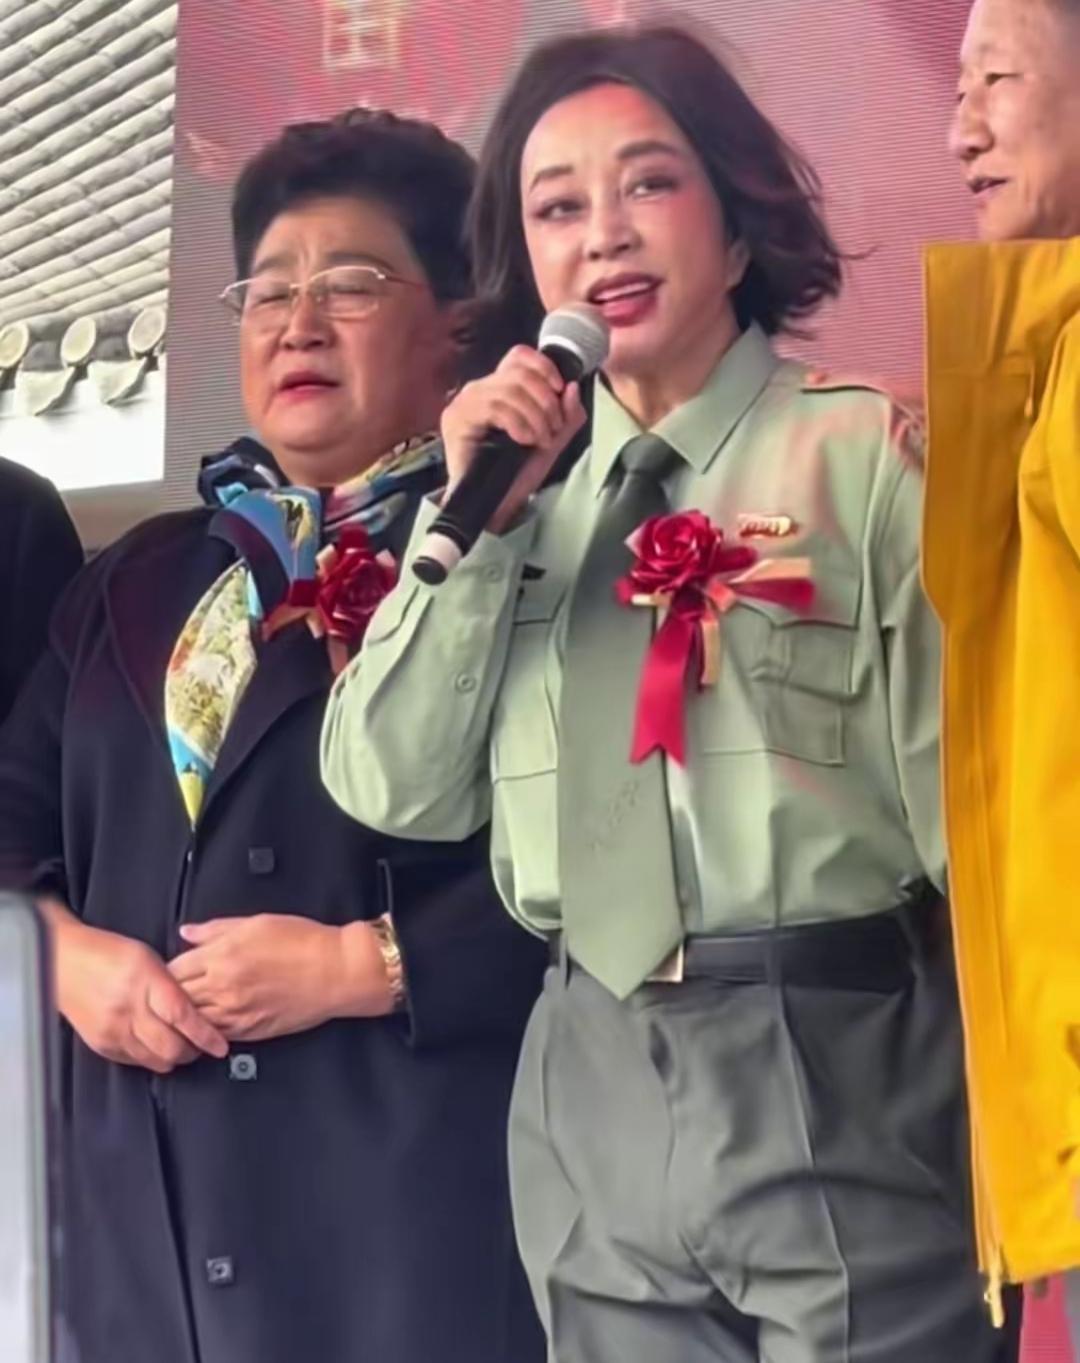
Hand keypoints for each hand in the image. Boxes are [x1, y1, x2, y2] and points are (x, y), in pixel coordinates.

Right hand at [51, 917, 227, 1072]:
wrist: (63, 962)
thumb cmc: (108, 953)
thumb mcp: (148, 958)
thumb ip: (172, 984)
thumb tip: (198, 1006)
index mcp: (145, 983)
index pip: (183, 1017)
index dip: (205, 1035)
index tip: (220, 1045)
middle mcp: (129, 1010)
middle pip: (171, 1046)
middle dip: (192, 1051)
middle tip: (202, 1046)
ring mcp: (113, 1030)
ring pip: (154, 1060)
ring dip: (173, 1057)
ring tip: (181, 1047)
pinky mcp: (101, 1043)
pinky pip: (134, 1061)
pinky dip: (150, 1058)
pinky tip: (155, 1046)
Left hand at [168, 915, 395, 1042]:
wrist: (336, 971)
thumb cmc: (303, 941)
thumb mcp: (257, 922)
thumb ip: (216, 929)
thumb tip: (186, 933)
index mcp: (222, 956)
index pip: (173, 969)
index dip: (165, 971)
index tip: (165, 971)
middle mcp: (223, 987)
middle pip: (176, 998)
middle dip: (169, 996)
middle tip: (166, 995)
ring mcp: (236, 1013)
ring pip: (192, 1022)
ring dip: (185, 1017)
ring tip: (182, 1012)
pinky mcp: (250, 1032)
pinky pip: (215, 1035)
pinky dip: (206, 1030)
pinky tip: (206, 1024)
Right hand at [441, 345, 586, 532]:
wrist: (497, 506)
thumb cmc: (519, 474)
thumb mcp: (553, 440)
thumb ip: (567, 414)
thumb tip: (572, 386)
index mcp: (499, 388)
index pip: (519, 356)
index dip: (544, 367)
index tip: (560, 390)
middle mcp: (479, 389)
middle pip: (519, 372)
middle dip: (546, 401)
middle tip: (551, 430)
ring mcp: (465, 402)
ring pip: (509, 389)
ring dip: (535, 416)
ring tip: (539, 440)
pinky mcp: (456, 419)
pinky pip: (495, 407)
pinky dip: (518, 423)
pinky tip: (523, 440)